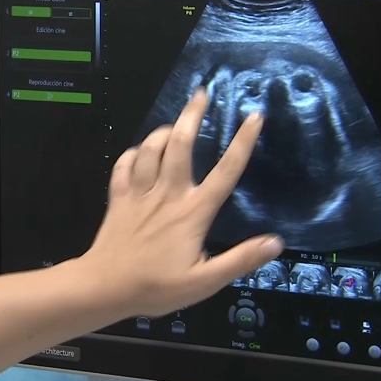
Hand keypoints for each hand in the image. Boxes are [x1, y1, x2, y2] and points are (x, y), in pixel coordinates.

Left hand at [82, 87, 283, 317]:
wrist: (105, 287)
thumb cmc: (156, 286)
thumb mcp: (205, 282)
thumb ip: (240, 260)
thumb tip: (275, 242)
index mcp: (193, 212)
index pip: (225, 172)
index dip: (242, 142)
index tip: (254, 117)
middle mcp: (167, 194)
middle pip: (181, 144)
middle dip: (192, 115)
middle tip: (201, 93)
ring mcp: (140, 194)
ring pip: (150, 149)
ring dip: (162, 132)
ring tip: (173, 124)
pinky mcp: (118, 199)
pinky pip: (124, 165)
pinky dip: (132, 154)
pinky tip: (138, 152)